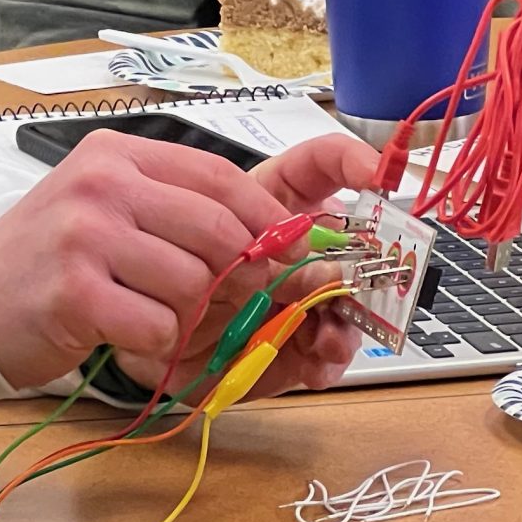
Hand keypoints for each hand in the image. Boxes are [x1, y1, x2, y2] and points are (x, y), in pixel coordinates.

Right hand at [0, 129, 377, 394]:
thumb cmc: (45, 262)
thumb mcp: (104, 209)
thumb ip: (172, 208)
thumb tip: (267, 232)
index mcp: (117, 155)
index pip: (218, 176)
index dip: (264, 216)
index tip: (289, 246)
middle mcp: (102, 185)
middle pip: (217, 230)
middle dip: (241, 274)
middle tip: (235, 301)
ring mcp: (85, 236)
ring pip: (193, 282)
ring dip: (191, 316)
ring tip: (159, 319)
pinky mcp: (74, 292)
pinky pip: (157, 325)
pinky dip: (157, 344)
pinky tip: (127, 337)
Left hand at [175, 133, 378, 399]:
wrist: (143, 330)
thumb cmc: (172, 267)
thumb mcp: (203, 240)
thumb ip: (258, 242)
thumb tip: (322, 267)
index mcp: (278, 206)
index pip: (324, 167)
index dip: (354, 161)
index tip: (377, 173)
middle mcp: (298, 253)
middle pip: (354, 248)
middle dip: (362, 266)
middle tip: (352, 282)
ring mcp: (300, 300)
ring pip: (349, 304)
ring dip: (348, 319)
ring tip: (330, 332)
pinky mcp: (293, 348)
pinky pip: (325, 357)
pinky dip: (327, 360)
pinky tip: (318, 359)